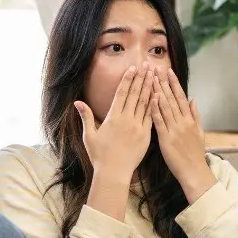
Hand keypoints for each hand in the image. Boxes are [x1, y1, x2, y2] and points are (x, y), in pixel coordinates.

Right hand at [74, 64, 154, 180]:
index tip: (133, 68)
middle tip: (147, 64)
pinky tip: (160, 95)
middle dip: (142, 78)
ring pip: (146, 103)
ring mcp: (137, 127)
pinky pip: (152, 117)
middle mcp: (126, 120)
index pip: (122, 93)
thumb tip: (77, 102)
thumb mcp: (89, 136)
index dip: (128, 79)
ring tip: (155, 75)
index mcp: (113, 118)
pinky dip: (156, 105)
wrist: (114, 173)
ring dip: (151, 87)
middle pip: (136, 94)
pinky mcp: (146, 136)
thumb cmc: (99, 156)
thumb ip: (86, 117)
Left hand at [151, 68, 213, 196]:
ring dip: (158, 91)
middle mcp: (183, 122)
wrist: (194, 171)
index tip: (168, 70)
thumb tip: (193, 99)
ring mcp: (175, 129)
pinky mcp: (167, 139)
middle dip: (163, 82)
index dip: (174, 83)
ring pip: (165, 107)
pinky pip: (160, 122)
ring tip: (151, 78)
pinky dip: (155, 109)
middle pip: (172, 98)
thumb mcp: (199, 132)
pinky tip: (151, 98)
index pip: (181, 97)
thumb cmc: (195, 154)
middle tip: (156, 68)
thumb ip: (195, 115)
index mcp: (190, 120)